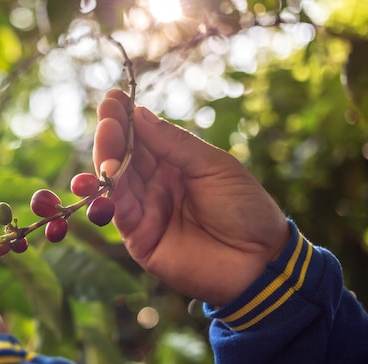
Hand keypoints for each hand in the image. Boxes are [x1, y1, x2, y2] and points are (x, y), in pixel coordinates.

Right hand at [93, 90, 289, 305]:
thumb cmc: (245, 209)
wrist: (260, 261)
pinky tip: (110, 168)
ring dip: (109, 156)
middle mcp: (155, 185)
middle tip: (108, 112)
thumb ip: (175, 144)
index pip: (144, 138)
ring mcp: (145, 211)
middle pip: (126, 156)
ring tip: (107, 132)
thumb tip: (141, 114)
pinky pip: (119, 210)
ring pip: (117, 181)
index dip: (128, 119)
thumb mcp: (214, 166)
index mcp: (176, 166)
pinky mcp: (139, 237)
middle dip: (114, 133)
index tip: (114, 98)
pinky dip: (112, 190)